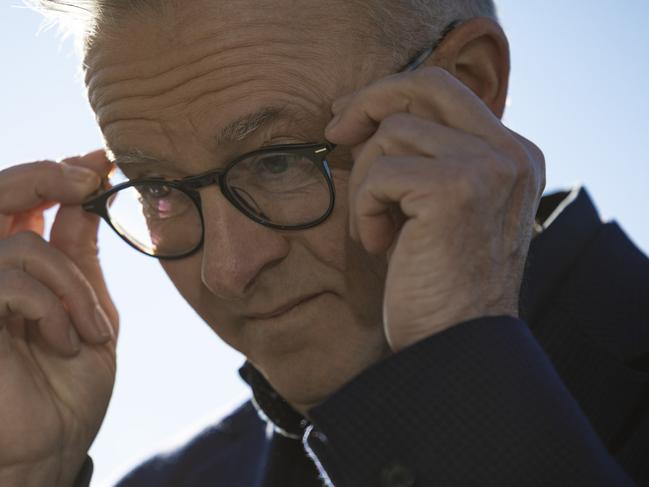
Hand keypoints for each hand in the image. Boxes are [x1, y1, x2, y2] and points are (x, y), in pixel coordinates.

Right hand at [0, 152, 117, 486]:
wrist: (52, 446)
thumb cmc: (68, 385)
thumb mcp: (88, 311)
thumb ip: (79, 258)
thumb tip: (86, 199)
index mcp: (19, 268)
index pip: (26, 201)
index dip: (60, 174)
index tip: (101, 160)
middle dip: (46, 176)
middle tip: (90, 176)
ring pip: (22, 243)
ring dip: (72, 285)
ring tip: (92, 331)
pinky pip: (9, 279)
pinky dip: (52, 307)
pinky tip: (66, 341)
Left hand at [326, 67, 544, 351]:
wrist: (453, 344)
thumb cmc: (436, 282)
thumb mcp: (437, 209)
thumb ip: (424, 158)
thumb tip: (368, 119)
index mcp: (511, 155)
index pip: (446, 91)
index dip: (391, 95)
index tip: (349, 118)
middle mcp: (510, 152)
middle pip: (426, 86)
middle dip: (369, 102)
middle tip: (334, 133)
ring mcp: (489, 166)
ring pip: (393, 133)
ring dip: (367, 184)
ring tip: (379, 232)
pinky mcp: (456, 188)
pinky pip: (381, 172)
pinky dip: (366, 210)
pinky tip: (382, 247)